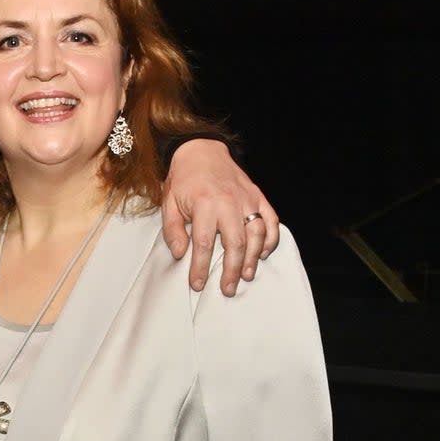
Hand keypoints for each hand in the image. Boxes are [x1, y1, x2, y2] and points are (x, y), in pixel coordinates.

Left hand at [161, 139, 280, 295]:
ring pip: (256, 234)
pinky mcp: (258, 197)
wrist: (201, 151)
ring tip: (246, 276)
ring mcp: (247, 199)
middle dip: (231, 270)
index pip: (204, 244)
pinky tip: (263, 254)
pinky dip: (270, 238)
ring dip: (252, 258)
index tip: (198, 284)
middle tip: (227, 288)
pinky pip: (270, 220)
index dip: (200, 267)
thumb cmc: (184, 180)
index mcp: (204, 205)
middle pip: (235, 243)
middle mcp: (229, 203)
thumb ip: (173, 230)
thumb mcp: (169, 203)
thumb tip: (180, 254)